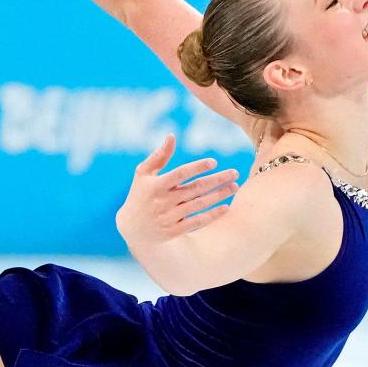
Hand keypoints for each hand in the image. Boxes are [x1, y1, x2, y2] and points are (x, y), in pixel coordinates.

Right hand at [116, 134, 238, 243]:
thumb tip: (172, 135)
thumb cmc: (140, 195)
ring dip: (219, 195)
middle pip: (195, 189)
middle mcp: (163, 201)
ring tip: (234, 186)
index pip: (180, 174)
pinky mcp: (174, 231)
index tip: (213, 162)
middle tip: (235, 173)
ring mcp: (169, 217)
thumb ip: (159, 156)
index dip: (197, 168)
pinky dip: (212, 215)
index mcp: (156, 185)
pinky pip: (197, 222)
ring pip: (199, 205)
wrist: (132, 229)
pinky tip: (226, 207)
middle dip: (217, 180)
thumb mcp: (143, 174)